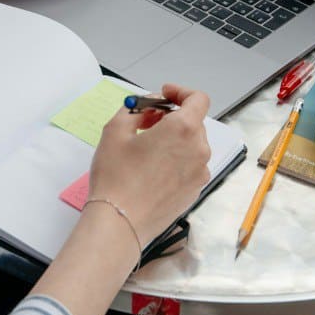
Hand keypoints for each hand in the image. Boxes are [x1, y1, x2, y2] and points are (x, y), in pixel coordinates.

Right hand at [86, 83, 211, 248]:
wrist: (120, 222)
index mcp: (183, 129)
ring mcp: (200, 172)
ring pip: (192, 144)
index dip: (180, 92)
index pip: (197, 99)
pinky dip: (176, 159)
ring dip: (174, 139)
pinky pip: (190, 165)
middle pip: (193, 121)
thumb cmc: (117, 178)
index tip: (164, 95)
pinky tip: (152, 169)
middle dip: (171, 117)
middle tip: (145, 122)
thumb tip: (145, 107)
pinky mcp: (195, 190)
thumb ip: (134, 109)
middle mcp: (199, 149)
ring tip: (146, 148)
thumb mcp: (115, 131)